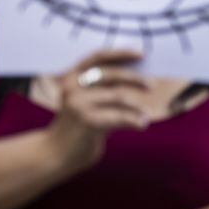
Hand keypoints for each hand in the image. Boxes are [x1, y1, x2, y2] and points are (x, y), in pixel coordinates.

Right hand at [45, 50, 151, 171]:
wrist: (56, 154)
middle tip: (152, 85)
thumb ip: (106, 90)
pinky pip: (120, 116)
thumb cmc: (79, 127)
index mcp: (72, 77)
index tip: (142, 54)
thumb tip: (141, 78)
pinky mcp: (87, 121)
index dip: (121, 53)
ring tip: (146, 115)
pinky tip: (142, 124)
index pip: (98, 57)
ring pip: (119, 96)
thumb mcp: (89, 103)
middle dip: (135, 79)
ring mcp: (78, 104)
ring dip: (137, 106)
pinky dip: (135, 120)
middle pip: (112, 75)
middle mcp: (73, 87)